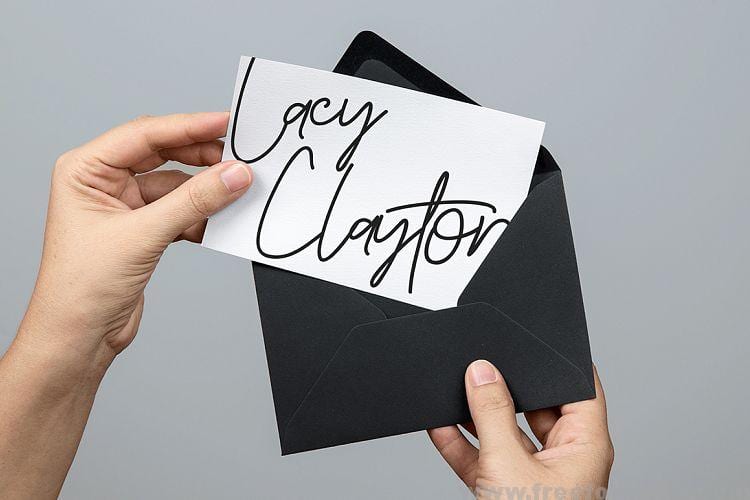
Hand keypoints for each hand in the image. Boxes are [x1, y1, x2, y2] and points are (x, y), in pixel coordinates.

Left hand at [16, 112, 251, 372]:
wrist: (79, 338)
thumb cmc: (82, 288)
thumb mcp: (143, 236)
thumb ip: (194, 201)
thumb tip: (234, 174)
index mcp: (85, 170)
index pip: (145, 135)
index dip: (189, 126)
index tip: (226, 123)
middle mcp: (102, 182)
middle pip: (163, 154)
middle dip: (201, 156)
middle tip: (239, 156)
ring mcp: (123, 206)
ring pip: (176, 184)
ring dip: (204, 190)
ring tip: (235, 189)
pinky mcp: (142, 229)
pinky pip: (180, 210)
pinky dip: (200, 215)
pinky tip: (218, 222)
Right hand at [428, 361, 613, 498]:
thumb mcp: (508, 463)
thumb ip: (492, 415)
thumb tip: (481, 373)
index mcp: (585, 445)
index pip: (579, 388)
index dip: (559, 361)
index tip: (535, 339)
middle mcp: (563, 457)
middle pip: (536, 406)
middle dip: (507, 386)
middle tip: (483, 363)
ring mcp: (533, 475)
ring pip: (504, 431)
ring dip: (477, 415)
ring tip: (454, 390)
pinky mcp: (505, 490)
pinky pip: (482, 456)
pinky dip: (460, 442)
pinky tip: (440, 425)